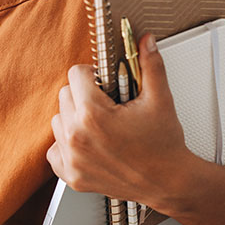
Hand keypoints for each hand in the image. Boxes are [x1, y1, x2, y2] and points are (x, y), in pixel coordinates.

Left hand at [47, 34, 190, 204]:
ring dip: (75, 119)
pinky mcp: (72, 176)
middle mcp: (76, 137)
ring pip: (58, 120)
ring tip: (101, 126)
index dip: (94, 74)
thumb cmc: (164, 146)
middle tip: (109, 106)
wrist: (169, 183)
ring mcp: (72, 159)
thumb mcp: (160, 99)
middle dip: (85, 95)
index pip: (76, 74)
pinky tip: (91, 144)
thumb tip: (145, 41)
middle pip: (65, 95)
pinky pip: (54, 150)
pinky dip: (68, 146)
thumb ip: (150, 65)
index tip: (106, 83)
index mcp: (93, 115)